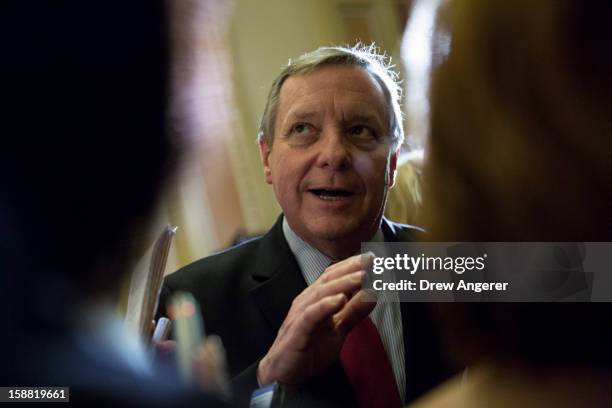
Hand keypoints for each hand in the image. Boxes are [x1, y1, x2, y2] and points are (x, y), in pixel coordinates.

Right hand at [257, 253, 375, 384]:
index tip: (372, 257)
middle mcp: (308, 301)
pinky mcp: (297, 330)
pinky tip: (340, 299)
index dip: (352, 265)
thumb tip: (373, 294)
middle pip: (329, 279)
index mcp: (317, 298)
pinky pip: (311, 314)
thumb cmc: (309, 348)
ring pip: (322, 293)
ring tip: (362, 277)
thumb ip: (354, 312)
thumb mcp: (338, 329)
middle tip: (370, 260)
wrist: (284, 374)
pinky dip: (326, 305)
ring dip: (343, 283)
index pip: (334, 275)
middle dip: (351, 268)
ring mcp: (301, 314)